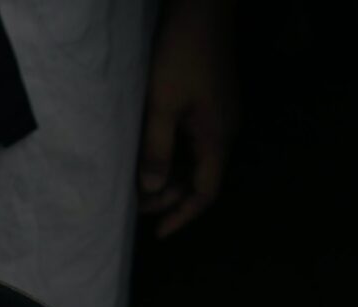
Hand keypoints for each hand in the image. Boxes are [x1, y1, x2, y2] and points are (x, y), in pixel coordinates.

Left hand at [138, 0, 238, 238]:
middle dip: (167, 197)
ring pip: (192, 161)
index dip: (182, 216)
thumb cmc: (181, 56)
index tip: (158, 233)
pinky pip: (191, 142)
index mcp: (216, 138)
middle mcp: (223, 132)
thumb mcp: (161, 106)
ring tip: (135, 184)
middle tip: (133, 205)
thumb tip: (151, 191)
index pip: (205, 193)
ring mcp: (218, 117)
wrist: (202, 10)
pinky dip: (170, 155)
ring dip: (166, 175)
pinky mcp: (209, 104)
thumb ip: (156, 149)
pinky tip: (148, 155)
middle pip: (198, 179)